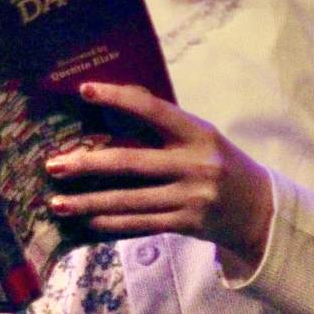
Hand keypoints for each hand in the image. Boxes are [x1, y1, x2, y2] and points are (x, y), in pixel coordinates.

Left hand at [44, 82, 272, 274]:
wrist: (260, 210)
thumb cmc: (222, 163)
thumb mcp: (203, 136)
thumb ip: (167, 124)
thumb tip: (122, 97)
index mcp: (199, 132)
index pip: (153, 110)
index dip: (118, 98)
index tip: (84, 89)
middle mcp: (195, 164)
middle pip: (132, 162)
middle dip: (88, 164)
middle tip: (53, 165)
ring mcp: (191, 196)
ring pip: (130, 200)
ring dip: (90, 202)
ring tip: (58, 203)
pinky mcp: (187, 223)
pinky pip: (141, 223)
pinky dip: (111, 222)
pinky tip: (87, 220)